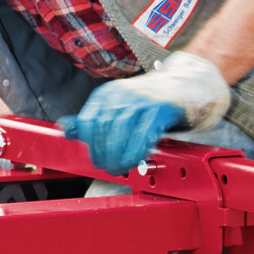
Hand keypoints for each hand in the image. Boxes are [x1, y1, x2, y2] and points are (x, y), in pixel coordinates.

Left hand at [59, 51, 230, 174]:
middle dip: (104, 155)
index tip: (96, 158)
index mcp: (106, 94)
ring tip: (120, 167)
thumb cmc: (150, 101)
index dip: (90, 145)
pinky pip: (144, 135)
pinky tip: (137, 159)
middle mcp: (121, 94)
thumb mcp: (117, 106)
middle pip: (103, 131)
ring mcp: (141, 100)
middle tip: (109, 167)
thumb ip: (94, 119)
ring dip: (118, 157)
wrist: (185, 86)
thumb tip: (67, 129)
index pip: (88, 123)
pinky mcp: (160, 109)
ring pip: (121, 134)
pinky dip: (137, 151)